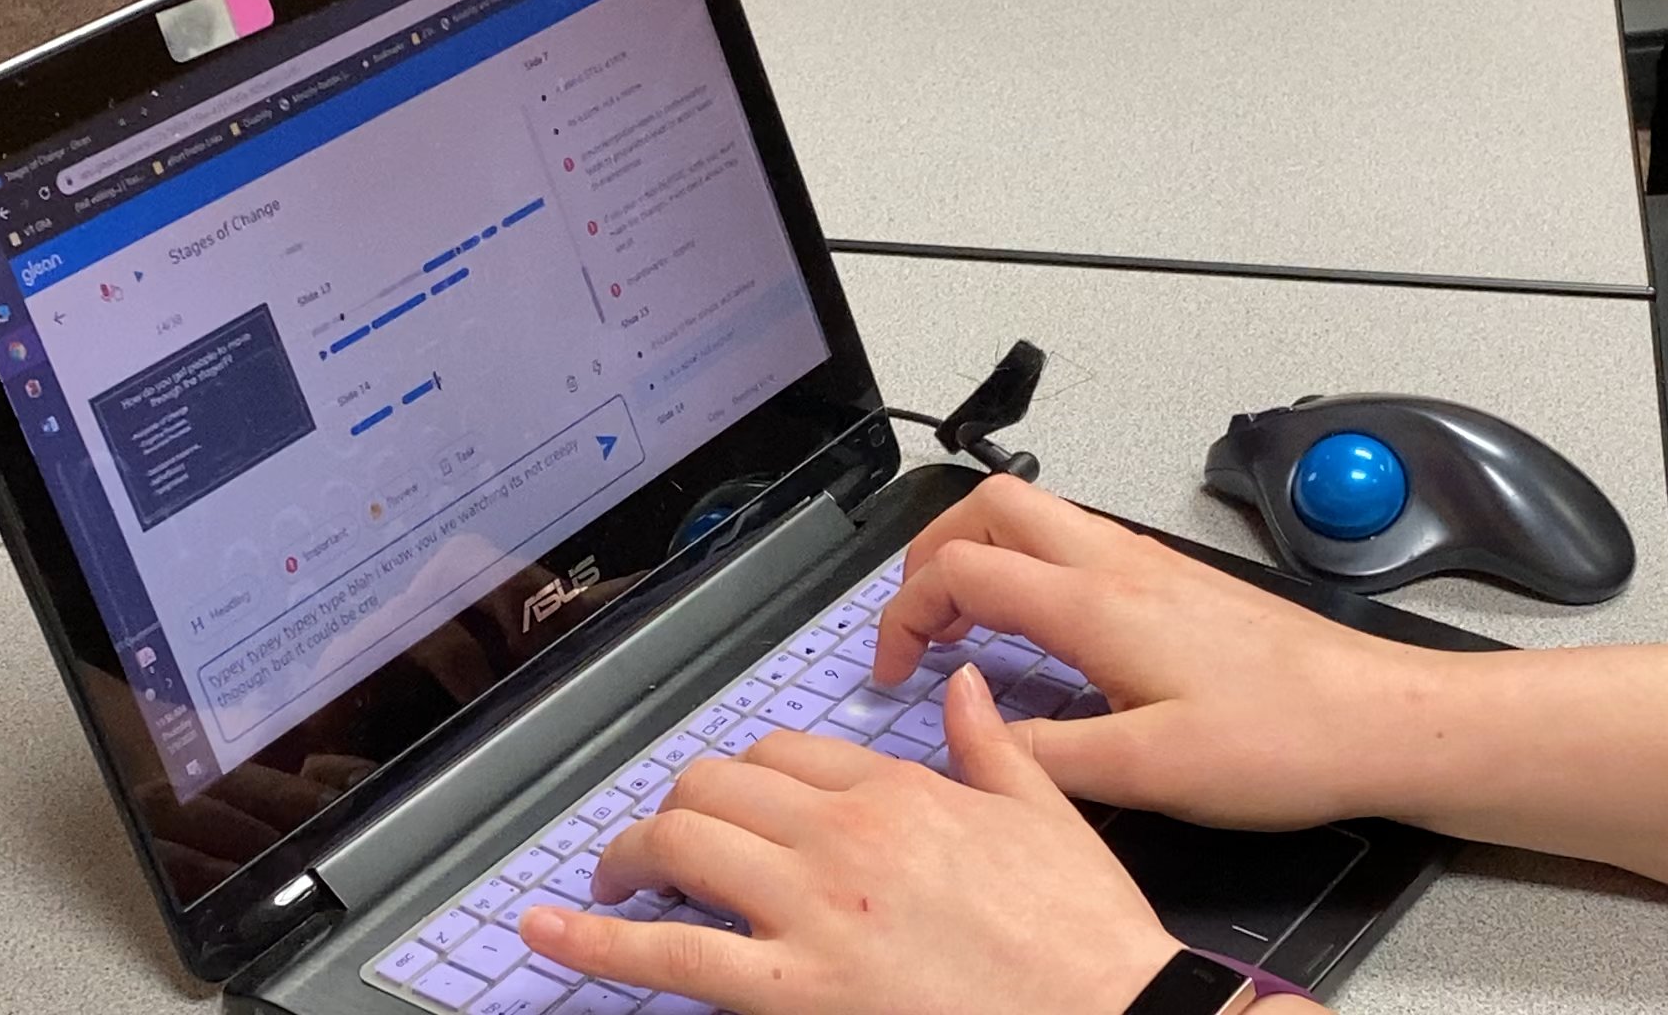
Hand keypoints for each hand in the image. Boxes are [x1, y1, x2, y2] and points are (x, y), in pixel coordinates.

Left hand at [520, 664, 1183, 1013]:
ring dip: (631, 857)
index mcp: (901, 790)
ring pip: (684, 844)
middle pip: (719, 785)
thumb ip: (990, 743)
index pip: (786, 752)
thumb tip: (960, 686)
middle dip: (679, 808)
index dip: (747, 777)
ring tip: (615, 877)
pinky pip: (672, 954)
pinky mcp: (797, 989)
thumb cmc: (1087, 934)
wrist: (1115, 1014)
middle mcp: (845, 836)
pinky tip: (552, 931)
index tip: (737, 800)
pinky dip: (598, 940)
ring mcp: (814, 911)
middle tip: (666, 843)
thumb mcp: (1047, 815)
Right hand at [873, 475, 1433, 829]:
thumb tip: (973, 733)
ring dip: (980, 551)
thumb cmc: (1282, 740)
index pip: (960, 570)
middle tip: (916, 618)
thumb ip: (1042, 754)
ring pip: (1034, 513)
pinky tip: (1041, 628)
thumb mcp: (1145, 772)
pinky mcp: (1175, 579)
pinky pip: (1075, 542)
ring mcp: (1149, 563)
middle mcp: (1117, 564)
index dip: (905, 614)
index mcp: (1094, 604)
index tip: (896, 667)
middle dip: (930, 552)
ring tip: (964, 619)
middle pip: (987, 506)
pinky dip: (1028, 566)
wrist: (1380, 719)